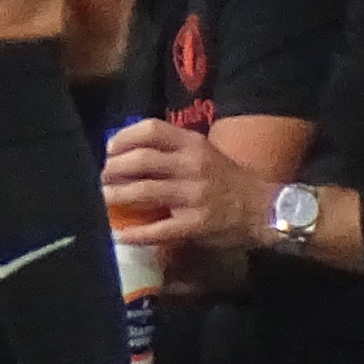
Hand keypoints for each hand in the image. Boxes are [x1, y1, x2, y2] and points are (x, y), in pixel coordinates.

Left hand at [102, 117, 259, 252]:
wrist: (264, 208)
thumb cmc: (226, 179)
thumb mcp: (202, 153)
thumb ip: (170, 150)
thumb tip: (123, 154)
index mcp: (193, 144)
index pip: (151, 130)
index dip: (123, 137)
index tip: (108, 149)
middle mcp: (192, 166)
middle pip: (141, 161)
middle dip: (112, 169)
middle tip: (99, 177)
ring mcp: (194, 196)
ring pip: (144, 192)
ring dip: (115, 196)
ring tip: (100, 199)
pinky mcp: (196, 224)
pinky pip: (159, 229)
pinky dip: (136, 233)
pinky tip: (121, 234)